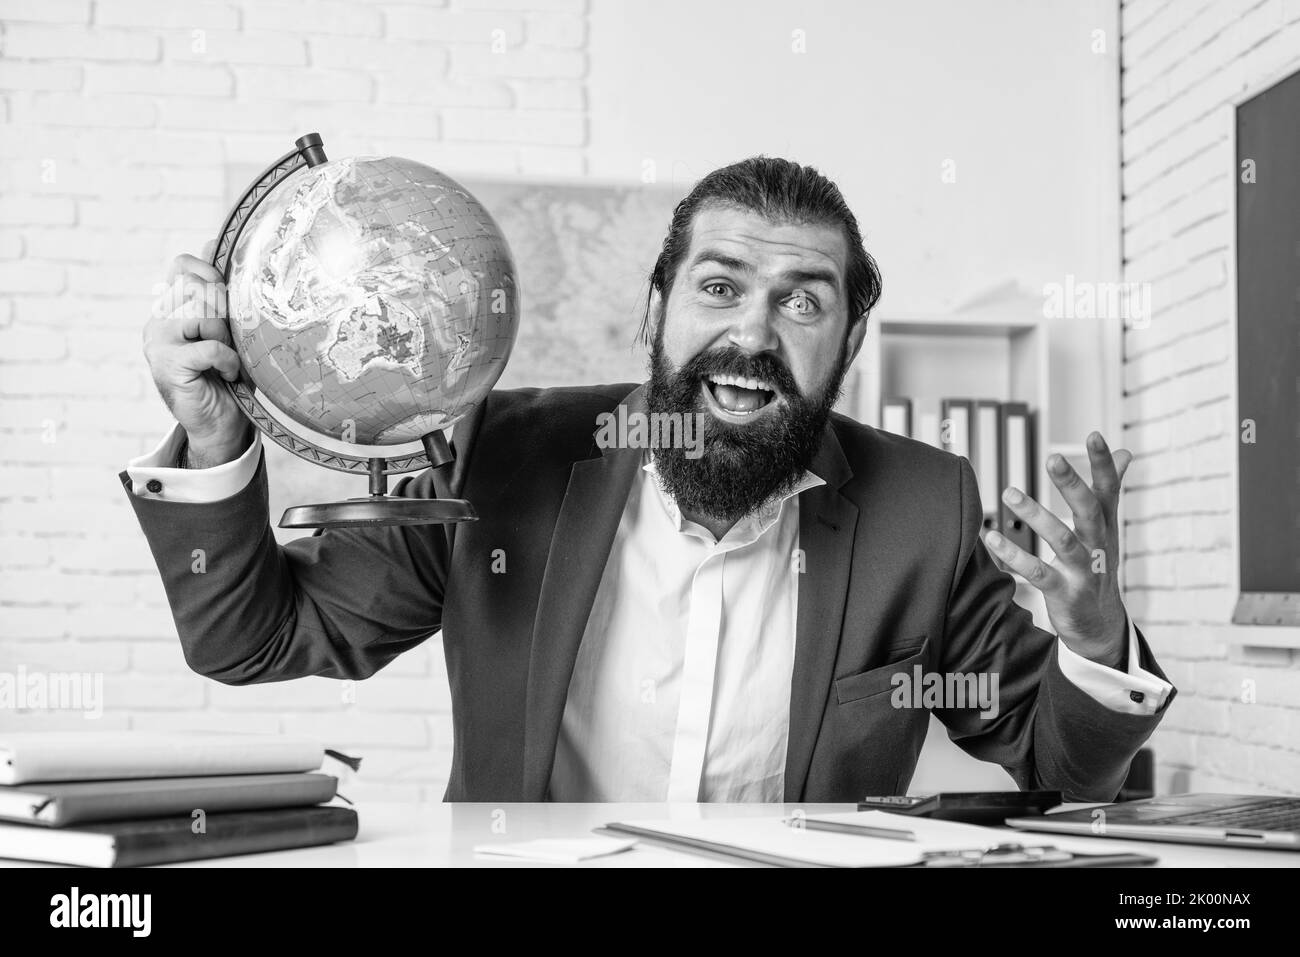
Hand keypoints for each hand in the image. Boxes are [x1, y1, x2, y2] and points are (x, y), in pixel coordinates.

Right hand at [142, 245, 250, 466]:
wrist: (221, 425)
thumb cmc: (230, 376)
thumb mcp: (232, 330)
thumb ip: (224, 294)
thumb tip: (217, 241)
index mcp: (173, 306)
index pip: (183, 264)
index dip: (211, 271)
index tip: (230, 298)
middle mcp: (159, 318)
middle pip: (195, 284)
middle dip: (224, 306)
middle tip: (233, 337)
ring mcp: (158, 340)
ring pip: (201, 311)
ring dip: (226, 335)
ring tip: (229, 357)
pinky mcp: (166, 363)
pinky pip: (207, 346)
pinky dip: (226, 359)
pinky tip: (228, 374)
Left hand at [981, 432, 1131, 667]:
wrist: (1099, 626)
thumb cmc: (1097, 567)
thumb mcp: (1106, 530)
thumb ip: (1109, 491)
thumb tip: (1124, 453)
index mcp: (1106, 527)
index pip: (1109, 491)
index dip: (1103, 464)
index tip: (1094, 435)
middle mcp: (1099, 547)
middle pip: (1089, 511)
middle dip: (1072, 484)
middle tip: (1053, 457)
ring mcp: (1084, 571)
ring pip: (1063, 541)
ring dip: (1036, 516)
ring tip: (1009, 492)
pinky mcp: (1065, 593)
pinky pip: (1038, 573)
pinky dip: (1015, 556)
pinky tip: (993, 538)